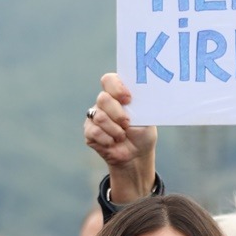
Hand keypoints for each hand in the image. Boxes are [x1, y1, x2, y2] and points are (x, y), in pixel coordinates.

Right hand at [84, 72, 158, 201]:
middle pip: (103, 99)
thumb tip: (138, 96)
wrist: (136, 155)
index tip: (128, 99)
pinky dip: (107, 139)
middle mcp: (104, 103)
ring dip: (115, 130)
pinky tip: (113, 143)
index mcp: (118, 94)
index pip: (109, 80)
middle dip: (117, 113)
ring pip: (99, 117)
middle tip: (127, 123)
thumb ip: (140, 105)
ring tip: (122, 136)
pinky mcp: (89, 132)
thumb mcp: (146, 117)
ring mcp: (94, 116)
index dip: (116, 88)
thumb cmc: (142, 133)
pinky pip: (94, 132)